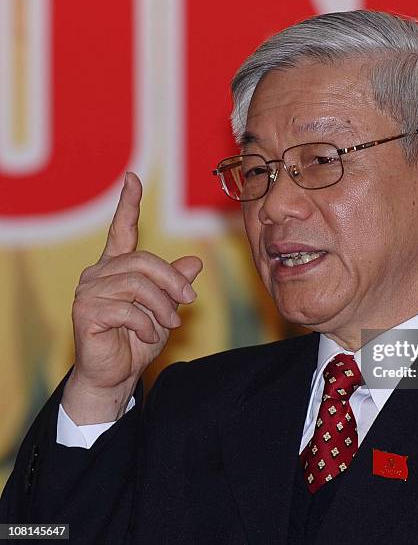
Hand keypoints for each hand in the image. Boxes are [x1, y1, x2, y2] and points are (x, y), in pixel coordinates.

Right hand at [62, 172, 202, 423]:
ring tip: (170, 324)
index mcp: (117, 268)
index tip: (132, 178)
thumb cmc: (137, 339)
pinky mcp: (85, 312)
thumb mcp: (164, 309)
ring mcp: (89, 291)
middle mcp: (99, 273)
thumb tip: (195, 261)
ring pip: (138, 284)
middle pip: (144, 261)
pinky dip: (147, 324)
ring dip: (162, 307)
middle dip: (173, 282)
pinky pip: (127, 309)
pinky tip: (149, 336)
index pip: (122, 230)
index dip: (128, 204)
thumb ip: (174, 285)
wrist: (115, 374)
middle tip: (190, 301)